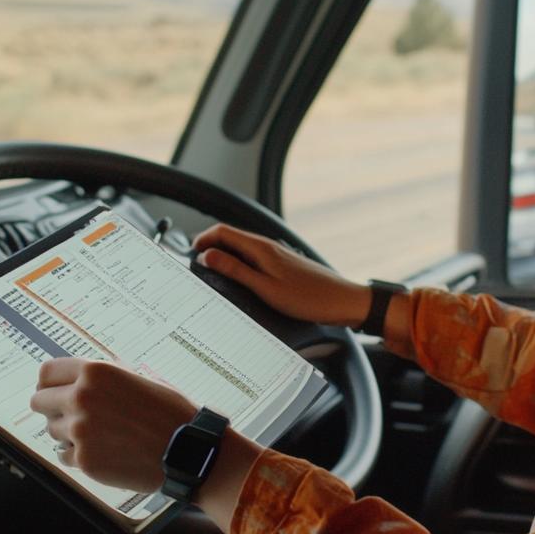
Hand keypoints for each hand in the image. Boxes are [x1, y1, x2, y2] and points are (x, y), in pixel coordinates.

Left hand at [29, 357, 196, 492]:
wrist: (186, 450)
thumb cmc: (168, 412)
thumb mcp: (136, 378)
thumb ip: (101, 377)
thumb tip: (72, 379)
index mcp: (95, 372)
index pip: (47, 372)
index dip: (50, 382)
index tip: (52, 390)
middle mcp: (82, 397)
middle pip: (38, 400)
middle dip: (52, 408)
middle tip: (71, 415)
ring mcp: (80, 430)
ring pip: (52, 430)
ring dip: (68, 432)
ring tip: (99, 434)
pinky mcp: (84, 459)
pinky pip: (64, 455)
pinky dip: (79, 454)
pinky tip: (103, 451)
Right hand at [191, 223, 369, 325]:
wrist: (345, 302)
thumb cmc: (310, 298)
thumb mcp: (265, 288)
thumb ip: (236, 270)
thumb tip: (208, 255)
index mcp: (261, 248)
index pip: (222, 231)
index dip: (202, 239)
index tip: (189, 254)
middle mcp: (268, 246)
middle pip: (230, 238)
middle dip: (209, 247)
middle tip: (196, 265)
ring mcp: (276, 255)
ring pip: (241, 249)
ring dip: (224, 256)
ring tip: (212, 273)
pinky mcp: (283, 266)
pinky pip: (253, 259)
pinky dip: (239, 264)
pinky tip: (239, 280)